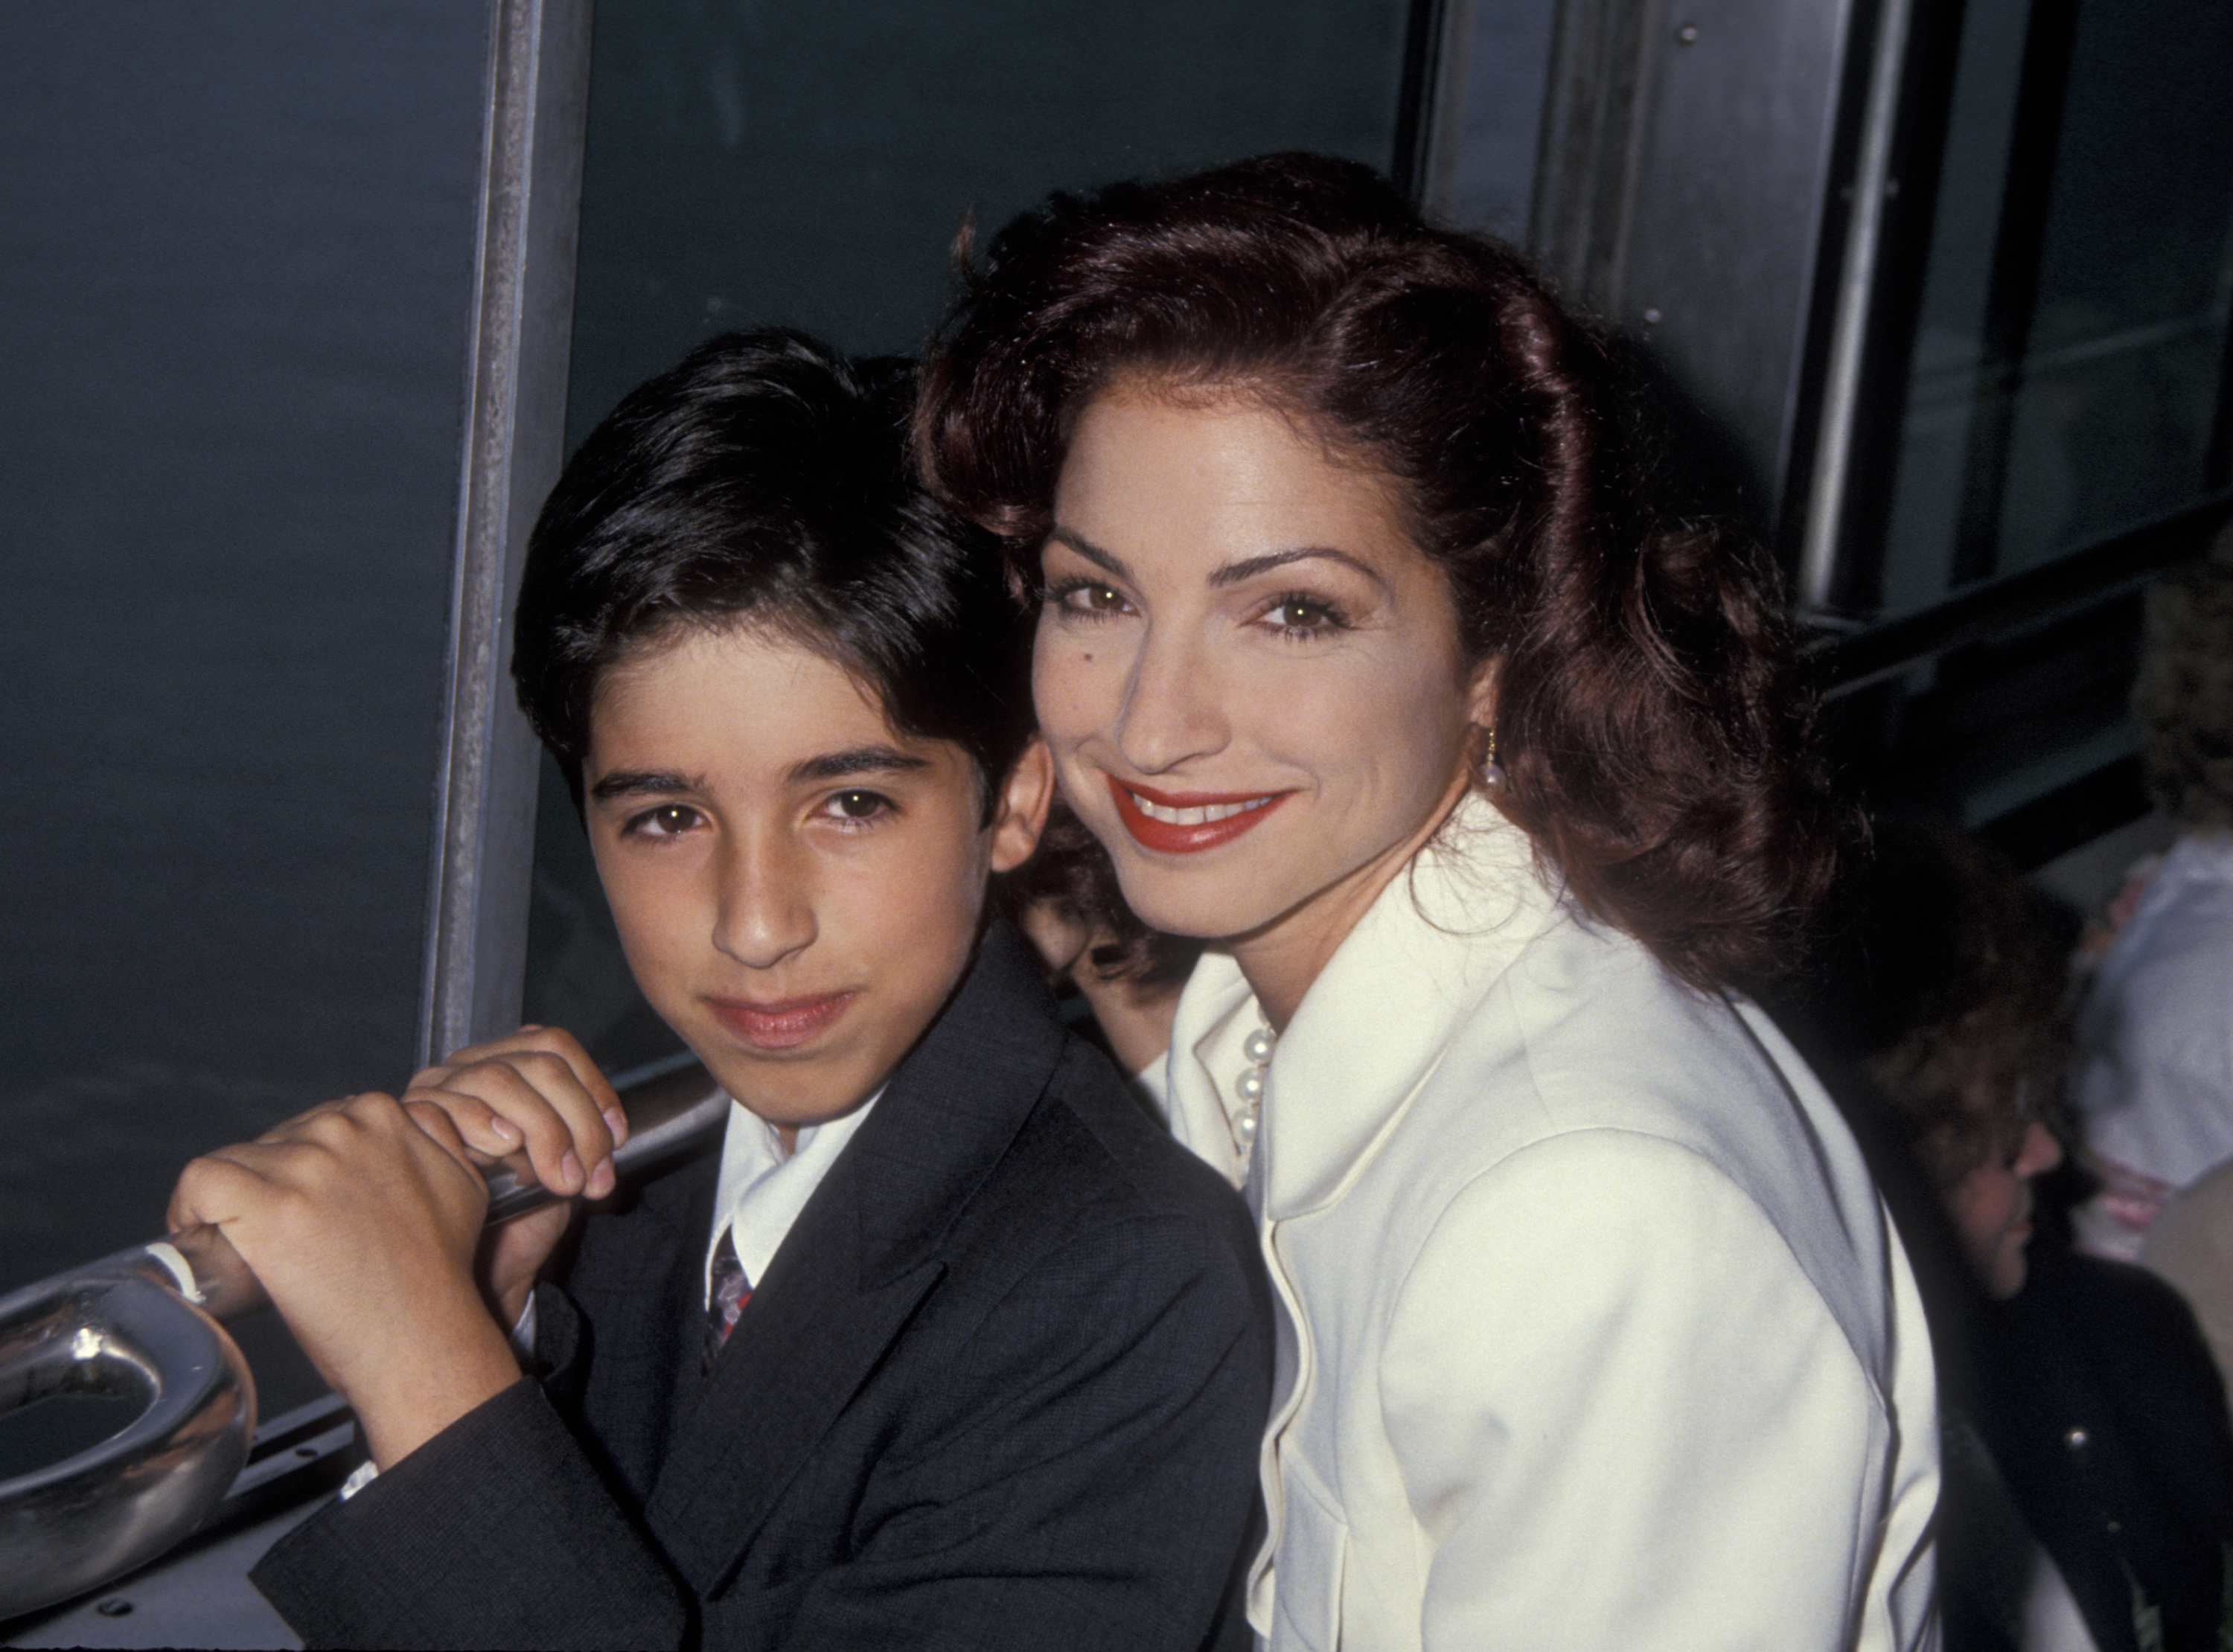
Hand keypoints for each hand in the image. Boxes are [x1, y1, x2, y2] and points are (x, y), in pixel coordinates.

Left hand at [169, 1094, 523, 1468]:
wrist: (423, 1335)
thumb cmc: (440, 1273)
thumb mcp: (463, 1180)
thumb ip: (433, 1136)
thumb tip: (405, 1121)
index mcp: (384, 1115)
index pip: (315, 1122)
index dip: (303, 1166)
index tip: (305, 1203)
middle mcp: (343, 1129)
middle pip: (275, 1141)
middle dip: (274, 1184)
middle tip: (287, 1236)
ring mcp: (305, 1166)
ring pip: (236, 1161)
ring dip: (236, 1202)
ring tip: (248, 1246)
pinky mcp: (267, 1205)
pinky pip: (201, 1182)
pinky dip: (189, 1208)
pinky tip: (199, 1234)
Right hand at [402, 1026, 627, 1323]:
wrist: (481, 1265)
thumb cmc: (524, 1212)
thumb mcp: (568, 1165)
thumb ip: (585, 1134)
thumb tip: (608, 1126)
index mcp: (510, 1065)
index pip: (554, 1045)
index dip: (594, 1087)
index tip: (616, 1137)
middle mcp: (470, 1069)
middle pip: (538, 1065)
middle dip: (579, 1121)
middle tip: (591, 1174)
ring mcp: (436, 1090)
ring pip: (500, 1080)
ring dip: (544, 1130)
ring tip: (558, 1178)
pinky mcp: (408, 1121)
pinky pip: (447, 1106)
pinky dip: (485, 1128)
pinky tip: (504, 1152)